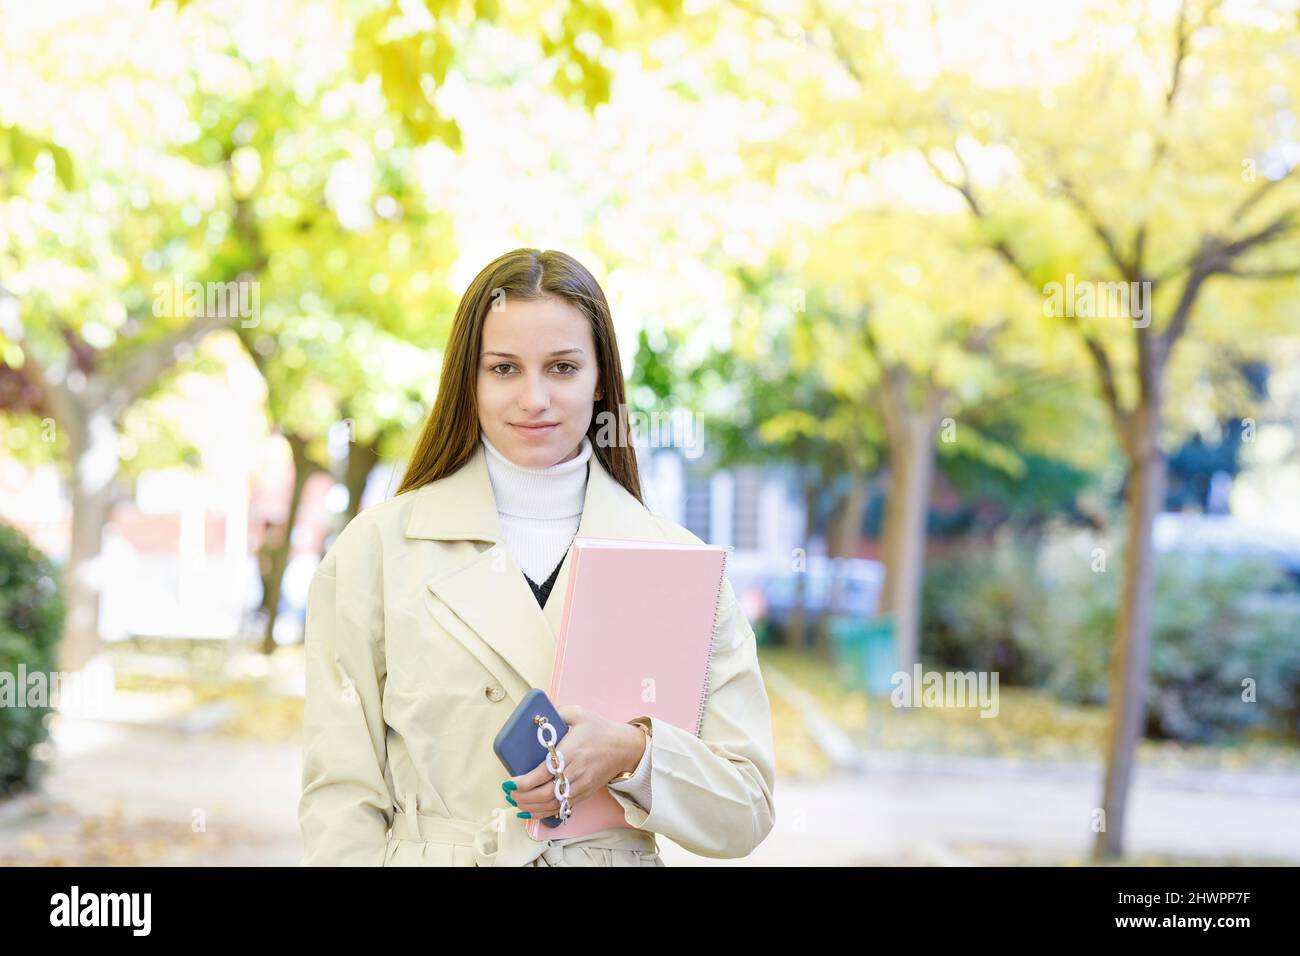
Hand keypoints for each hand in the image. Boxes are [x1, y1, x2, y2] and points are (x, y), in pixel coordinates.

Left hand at [504, 705, 645, 819]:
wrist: (624, 747)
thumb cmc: (600, 730)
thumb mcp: (580, 714)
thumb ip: (557, 712)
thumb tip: (535, 715)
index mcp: (572, 751)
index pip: (545, 772)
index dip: (525, 782)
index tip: (510, 783)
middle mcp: (577, 771)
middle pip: (547, 793)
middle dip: (524, 797)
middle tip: (508, 793)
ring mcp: (581, 785)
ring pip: (554, 804)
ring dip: (532, 808)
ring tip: (515, 803)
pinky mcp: (584, 793)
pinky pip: (562, 808)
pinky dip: (545, 812)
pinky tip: (531, 811)